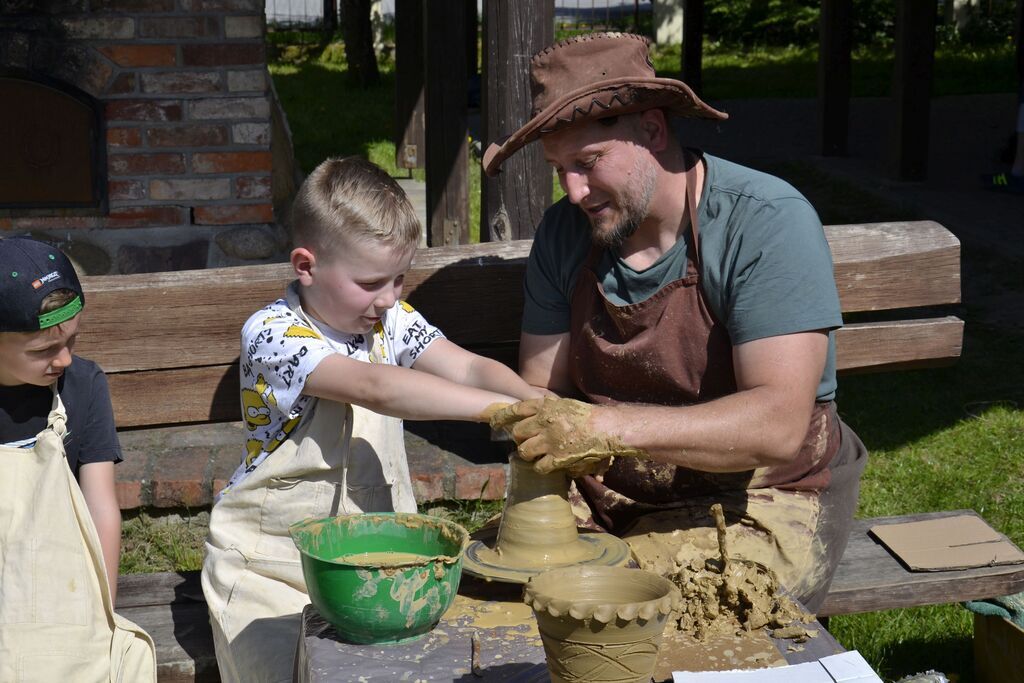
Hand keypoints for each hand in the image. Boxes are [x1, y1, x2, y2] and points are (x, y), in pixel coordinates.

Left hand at [499, 397, 644, 475]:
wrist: (606, 428)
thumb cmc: (586, 416)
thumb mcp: (563, 404)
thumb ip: (545, 408)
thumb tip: (528, 413)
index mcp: (545, 406)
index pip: (515, 410)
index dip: (501, 417)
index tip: (494, 422)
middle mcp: (543, 422)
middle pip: (517, 433)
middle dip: (520, 439)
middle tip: (527, 441)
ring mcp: (549, 441)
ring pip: (524, 451)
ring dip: (528, 453)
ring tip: (536, 453)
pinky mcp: (557, 458)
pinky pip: (538, 466)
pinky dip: (540, 467)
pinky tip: (547, 464)